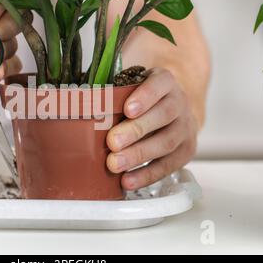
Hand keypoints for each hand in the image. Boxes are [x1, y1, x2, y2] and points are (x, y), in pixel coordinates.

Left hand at [106, 68, 198, 190]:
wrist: (172, 109)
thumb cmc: (141, 98)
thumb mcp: (130, 86)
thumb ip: (112, 91)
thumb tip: (77, 102)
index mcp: (164, 82)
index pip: (160, 83)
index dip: (145, 96)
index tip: (127, 109)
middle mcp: (178, 103)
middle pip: (164, 114)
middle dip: (136, 130)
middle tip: (112, 142)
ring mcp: (184, 128)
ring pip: (167, 141)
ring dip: (139, 155)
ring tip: (115, 164)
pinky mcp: (185, 151)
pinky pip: (168, 165)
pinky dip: (146, 175)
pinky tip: (128, 180)